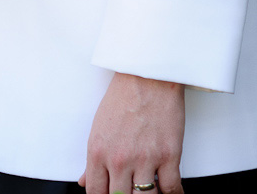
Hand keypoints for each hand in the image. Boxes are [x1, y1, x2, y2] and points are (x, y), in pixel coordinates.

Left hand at [78, 73, 184, 193]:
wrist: (147, 75)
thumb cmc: (122, 97)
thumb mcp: (99, 128)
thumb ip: (92, 161)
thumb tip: (84, 182)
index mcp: (98, 152)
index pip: (97, 193)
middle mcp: (120, 159)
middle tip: (130, 190)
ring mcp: (145, 159)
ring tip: (150, 190)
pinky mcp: (169, 156)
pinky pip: (172, 190)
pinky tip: (171, 193)